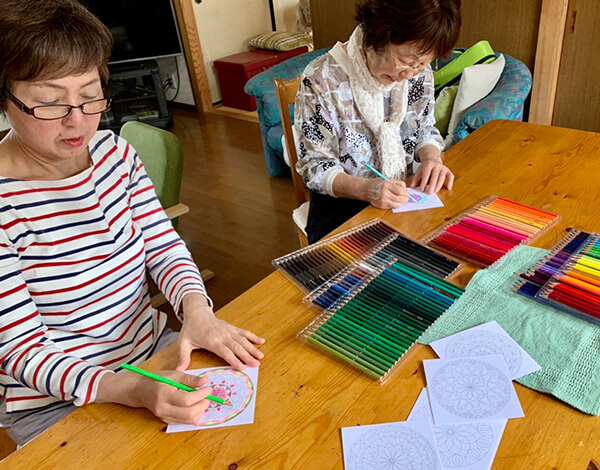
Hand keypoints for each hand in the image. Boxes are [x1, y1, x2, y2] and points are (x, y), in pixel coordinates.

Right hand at [97, 369, 212, 425]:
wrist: (140, 391)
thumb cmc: (157, 380)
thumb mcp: (174, 375)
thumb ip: (190, 379)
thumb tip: (205, 381)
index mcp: (164, 394)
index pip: (186, 400)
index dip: (201, 395)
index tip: (209, 388)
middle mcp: (163, 408)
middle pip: (188, 413)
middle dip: (202, 405)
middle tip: (207, 396)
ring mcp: (164, 416)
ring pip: (188, 420)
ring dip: (200, 411)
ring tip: (202, 400)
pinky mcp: (166, 421)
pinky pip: (184, 422)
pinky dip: (193, 415)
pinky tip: (195, 406)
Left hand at [175, 294, 264, 371]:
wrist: (196, 313)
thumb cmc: (190, 329)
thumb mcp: (183, 343)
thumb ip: (182, 357)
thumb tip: (178, 370)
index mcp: (211, 340)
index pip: (225, 351)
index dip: (234, 359)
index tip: (242, 367)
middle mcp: (222, 335)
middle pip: (237, 347)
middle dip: (248, 356)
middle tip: (257, 365)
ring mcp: (228, 331)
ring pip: (243, 340)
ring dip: (252, 348)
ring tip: (261, 356)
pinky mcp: (232, 328)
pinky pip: (244, 332)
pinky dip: (253, 337)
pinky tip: (261, 341)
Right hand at [364, 178, 408, 209]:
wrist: (367, 190)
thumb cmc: (378, 184)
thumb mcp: (388, 179)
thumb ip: (399, 183)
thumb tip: (406, 190)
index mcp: (386, 185)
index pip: (401, 191)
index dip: (406, 193)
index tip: (407, 193)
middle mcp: (384, 193)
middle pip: (401, 199)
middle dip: (405, 198)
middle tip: (405, 197)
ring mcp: (383, 201)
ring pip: (397, 205)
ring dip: (400, 202)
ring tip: (398, 199)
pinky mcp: (381, 206)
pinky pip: (392, 207)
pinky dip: (394, 204)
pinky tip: (391, 200)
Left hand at [410, 148, 453, 193]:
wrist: (432, 158)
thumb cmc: (425, 166)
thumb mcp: (419, 170)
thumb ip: (416, 179)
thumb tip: (412, 186)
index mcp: (428, 164)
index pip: (426, 174)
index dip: (424, 182)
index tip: (422, 190)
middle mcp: (436, 165)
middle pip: (435, 176)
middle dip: (432, 185)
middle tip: (429, 193)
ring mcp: (443, 168)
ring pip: (442, 177)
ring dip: (439, 185)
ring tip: (435, 192)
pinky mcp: (447, 170)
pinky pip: (450, 176)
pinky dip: (450, 182)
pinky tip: (448, 188)